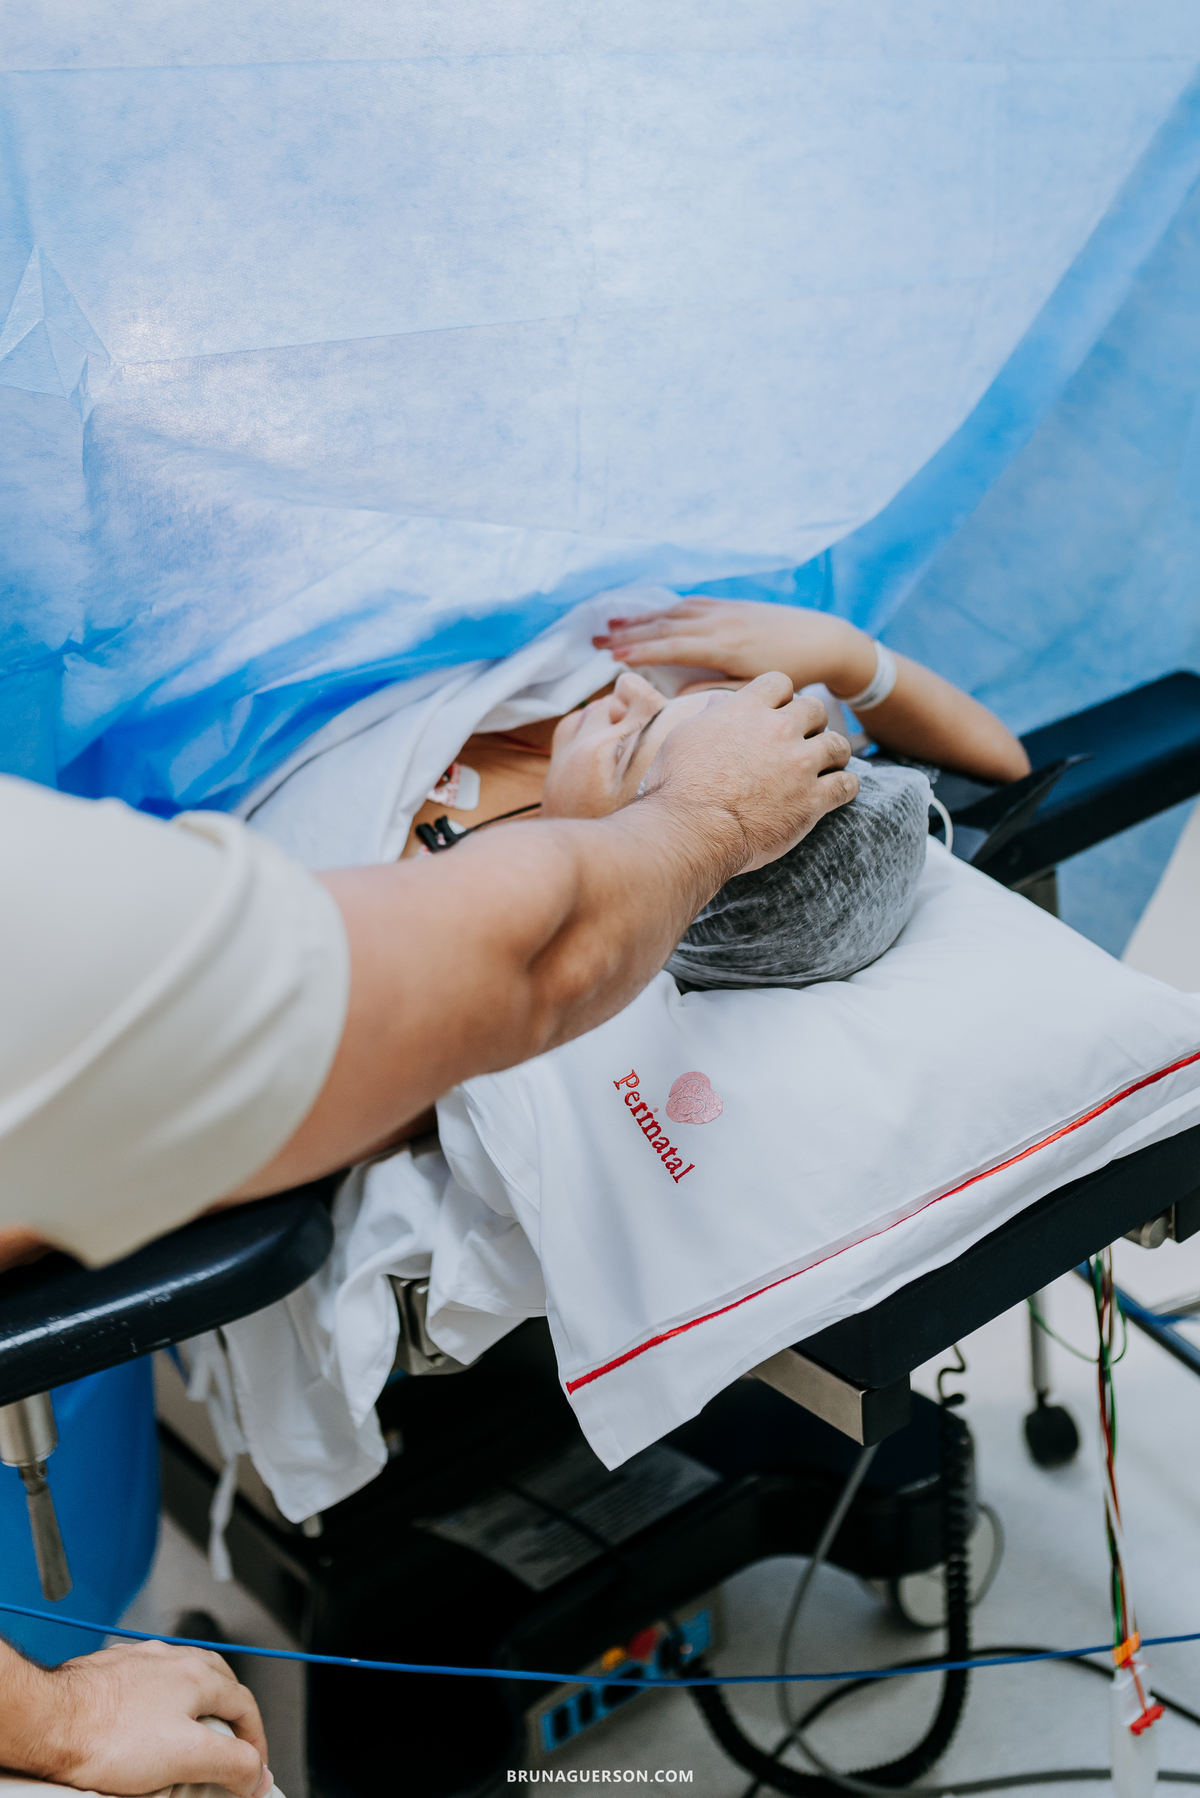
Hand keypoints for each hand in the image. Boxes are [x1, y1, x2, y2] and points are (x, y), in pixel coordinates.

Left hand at [0, 1638, 271, 1795]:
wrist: (50, 1721)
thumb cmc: (107, 1734)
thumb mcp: (187, 1755)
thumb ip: (232, 1761)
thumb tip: (256, 1771)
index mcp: (197, 1674)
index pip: (245, 1705)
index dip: (255, 1742)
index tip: (252, 1769)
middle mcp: (171, 1660)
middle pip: (217, 1684)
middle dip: (228, 1717)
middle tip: (227, 1749)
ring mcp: (138, 1663)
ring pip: (179, 1682)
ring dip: (191, 1709)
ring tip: (185, 1742)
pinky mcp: (109, 1672)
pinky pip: (145, 1688)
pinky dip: (155, 1708)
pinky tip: (142, 1732)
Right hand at [594, 597, 876, 696]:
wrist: (827, 642)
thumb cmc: (795, 674)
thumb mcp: (756, 689)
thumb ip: (718, 691)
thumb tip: (682, 694)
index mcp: (724, 646)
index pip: (671, 646)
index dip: (639, 651)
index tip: (611, 658)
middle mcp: (721, 624)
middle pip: (664, 625)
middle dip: (628, 632)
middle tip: (595, 640)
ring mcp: (726, 612)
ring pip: (674, 613)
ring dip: (641, 619)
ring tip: (612, 623)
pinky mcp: (733, 607)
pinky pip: (691, 605)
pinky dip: (667, 610)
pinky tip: (653, 614)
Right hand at [641, 672, 857, 871]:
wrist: (691, 828)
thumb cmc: (677, 786)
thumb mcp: (684, 737)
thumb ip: (709, 716)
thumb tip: (717, 702)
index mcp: (746, 710)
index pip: (779, 682)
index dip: (782, 696)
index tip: (778, 712)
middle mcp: (778, 729)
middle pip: (815, 709)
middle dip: (812, 723)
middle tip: (804, 740)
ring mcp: (800, 764)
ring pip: (839, 744)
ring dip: (834, 753)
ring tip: (827, 766)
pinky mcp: (813, 799)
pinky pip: (847, 784)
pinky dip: (845, 786)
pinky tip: (837, 791)